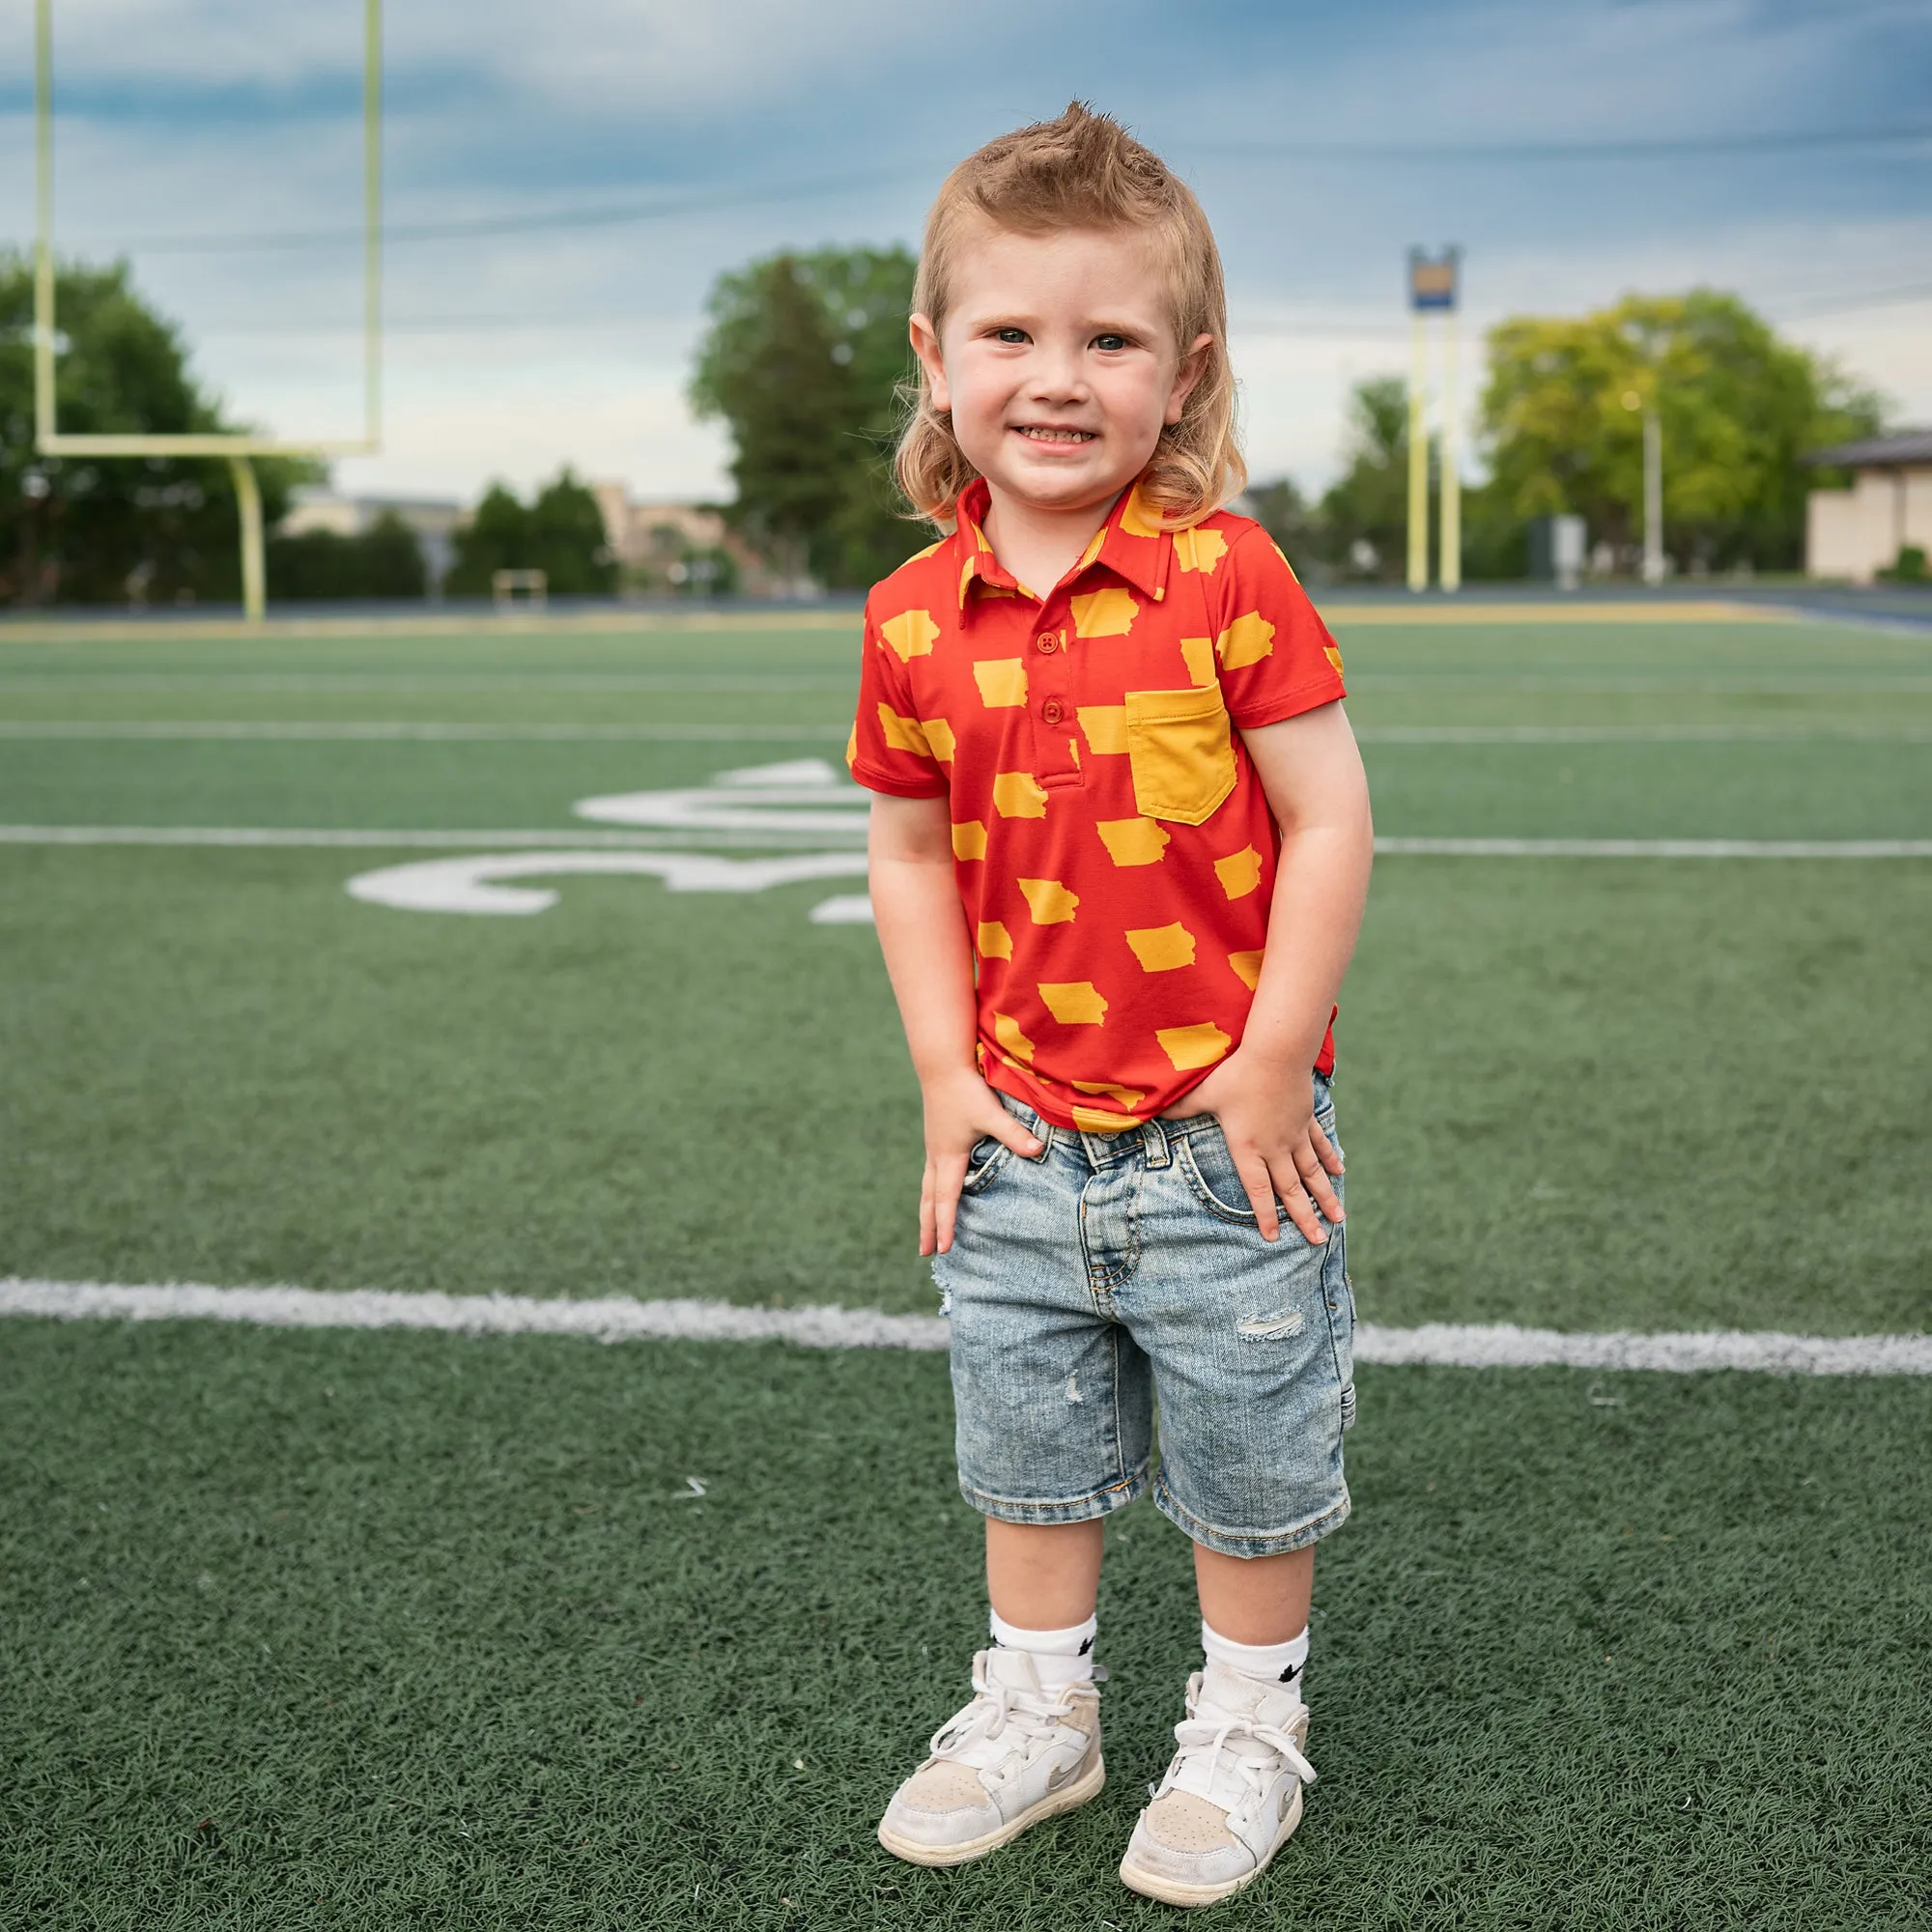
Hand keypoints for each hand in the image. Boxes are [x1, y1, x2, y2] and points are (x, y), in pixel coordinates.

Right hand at [919, 1066, 1042, 1255]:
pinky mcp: (936, 1139)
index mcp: (949, 1156)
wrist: (941, 1065)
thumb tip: (1037, 1151)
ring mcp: (934, 1148)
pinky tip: (935, 1195)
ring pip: (926, 1188)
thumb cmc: (965, 1089)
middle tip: (925, 1254)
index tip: (943, 1249)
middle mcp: (937, 1156)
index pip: (946, 1199)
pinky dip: (930, 1193)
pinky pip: (930, 1175)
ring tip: (925, 1232)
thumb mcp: (991, 1113)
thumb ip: (1013, 1134)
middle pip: (928, 1200)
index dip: (946, 1225)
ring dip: (926, 1212)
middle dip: (928, 1228)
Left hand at [1184, 1051, 1342, 1244]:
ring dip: (1324, 1197)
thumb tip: (1151, 1113)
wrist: (1276, 1053)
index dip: (1264, 1216)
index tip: (1272, 1238)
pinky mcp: (1306, 1120)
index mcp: (1248, 1147)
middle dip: (1304, 1217)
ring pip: (1312, 1173)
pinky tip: (1339, 1174)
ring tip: (1338, 1219)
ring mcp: (1294, 1135)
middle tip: (1317, 1240)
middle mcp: (1275, 1148)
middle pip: (1291, 1190)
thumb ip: (1181, 1108)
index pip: (1257, 1190)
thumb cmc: (1237, 1074)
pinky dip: (1330, 1160)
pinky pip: (1320, 1145)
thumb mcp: (1204, 1093)